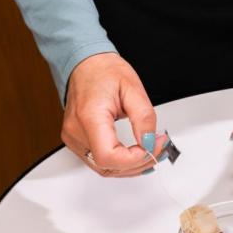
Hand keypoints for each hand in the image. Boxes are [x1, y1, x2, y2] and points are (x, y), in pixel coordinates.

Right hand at [62, 53, 163, 176]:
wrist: (86, 64)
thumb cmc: (104, 71)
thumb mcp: (133, 88)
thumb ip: (144, 118)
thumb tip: (150, 142)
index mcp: (90, 117)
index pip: (108, 156)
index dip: (134, 159)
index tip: (152, 147)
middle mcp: (76, 131)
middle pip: (107, 166)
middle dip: (138, 163)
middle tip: (158, 148)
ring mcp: (73, 138)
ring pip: (103, 169)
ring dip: (130, 166)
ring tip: (150, 151)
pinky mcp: (75, 140)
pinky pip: (97, 161)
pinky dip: (118, 163)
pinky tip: (134, 154)